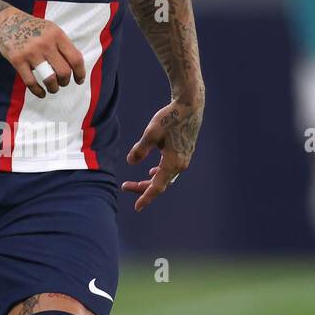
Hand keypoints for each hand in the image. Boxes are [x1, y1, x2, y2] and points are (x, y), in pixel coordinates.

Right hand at [0, 8, 85, 97]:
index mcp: (57, 35)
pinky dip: (38, 91)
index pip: (75, 58)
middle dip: (65, 81)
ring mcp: (31, 52)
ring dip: (54, 88)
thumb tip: (75, 66)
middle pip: (64, 71)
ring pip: (49, 79)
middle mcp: (45, 43)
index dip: (80, 73)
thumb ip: (62, 45)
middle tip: (62, 83)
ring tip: (53, 88)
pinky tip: (41, 93)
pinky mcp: (18, 60)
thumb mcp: (51, 30)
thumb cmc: (32, 28)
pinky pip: (31, 82)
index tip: (79, 80)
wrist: (7, 23)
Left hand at [121, 96, 203, 211]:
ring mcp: (184, 159)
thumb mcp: (151, 133)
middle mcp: (180, 164)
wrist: (190, 106)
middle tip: (124, 186)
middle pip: (160, 183)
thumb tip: (131, 162)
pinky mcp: (184, 152)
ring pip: (165, 177)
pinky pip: (170, 169)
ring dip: (151, 180)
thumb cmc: (170, 117)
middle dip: (142, 187)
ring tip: (135, 183)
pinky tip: (153, 170)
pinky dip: (160, 173)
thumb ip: (140, 149)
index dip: (145, 197)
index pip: (157, 187)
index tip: (137, 208)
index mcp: (172, 163)